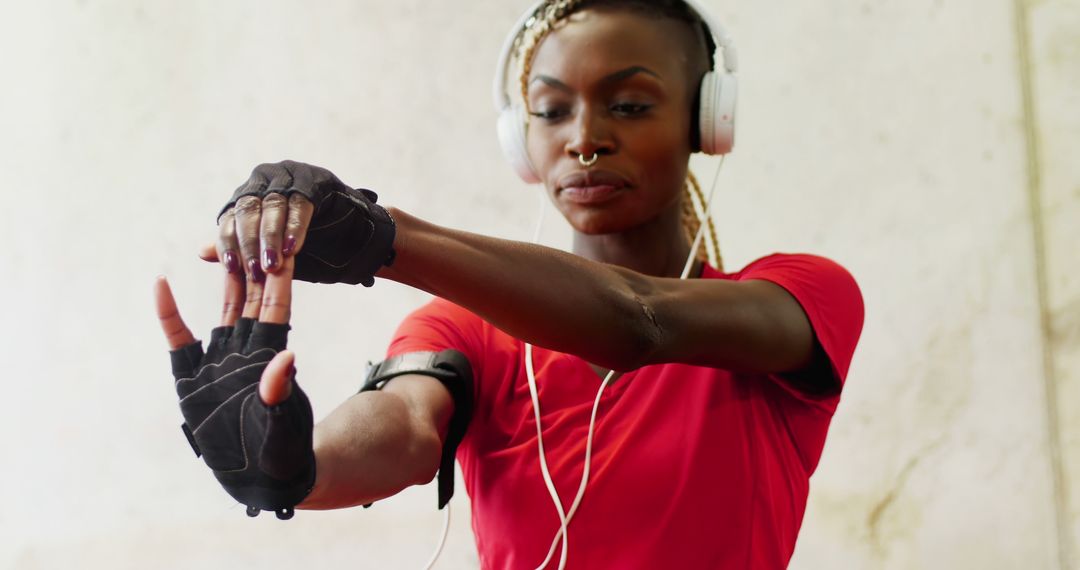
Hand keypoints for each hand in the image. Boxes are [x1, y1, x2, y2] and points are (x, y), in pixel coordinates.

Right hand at [154, 257, 314, 518]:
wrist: (260, 478)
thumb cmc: (281, 452)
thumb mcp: (282, 424)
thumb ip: (280, 393)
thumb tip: (286, 359)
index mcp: (270, 358)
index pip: (276, 309)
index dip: (280, 279)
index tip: (286, 247)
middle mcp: (245, 354)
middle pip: (252, 300)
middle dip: (255, 265)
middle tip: (257, 226)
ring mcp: (219, 363)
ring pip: (222, 310)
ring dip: (224, 280)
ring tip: (223, 245)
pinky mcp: (191, 378)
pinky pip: (179, 339)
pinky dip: (169, 313)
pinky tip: (160, 284)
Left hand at [213, 160, 395, 285]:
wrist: (353, 235)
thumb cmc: (306, 242)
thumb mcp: (269, 250)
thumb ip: (240, 249)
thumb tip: (201, 252)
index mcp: (249, 195)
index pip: (231, 217)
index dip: (229, 243)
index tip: (231, 268)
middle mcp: (264, 179)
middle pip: (248, 209)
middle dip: (250, 243)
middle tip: (255, 270)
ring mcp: (290, 176)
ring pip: (272, 206)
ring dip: (272, 238)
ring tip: (273, 264)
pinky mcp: (315, 180)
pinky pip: (301, 204)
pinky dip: (295, 228)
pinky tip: (294, 249)